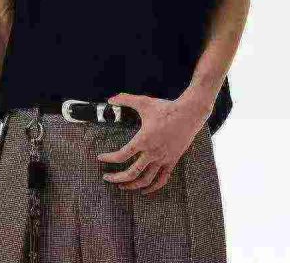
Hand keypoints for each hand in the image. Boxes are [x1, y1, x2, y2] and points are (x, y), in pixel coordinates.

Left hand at [95, 92, 209, 194]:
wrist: (189, 114)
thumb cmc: (166, 108)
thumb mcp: (143, 102)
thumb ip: (125, 99)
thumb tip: (110, 99)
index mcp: (143, 140)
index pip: (122, 155)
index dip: (109, 158)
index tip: (100, 158)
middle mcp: (152, 152)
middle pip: (131, 172)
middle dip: (116, 177)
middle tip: (106, 178)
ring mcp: (163, 159)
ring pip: (146, 180)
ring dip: (132, 185)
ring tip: (122, 186)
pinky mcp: (172, 161)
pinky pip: (162, 179)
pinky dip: (153, 188)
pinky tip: (145, 191)